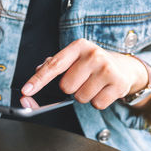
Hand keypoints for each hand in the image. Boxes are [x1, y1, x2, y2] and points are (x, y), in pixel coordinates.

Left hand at [21, 39, 150, 109]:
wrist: (124, 67)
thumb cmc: (93, 63)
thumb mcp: (74, 57)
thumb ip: (54, 63)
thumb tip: (37, 71)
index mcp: (79, 46)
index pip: (54, 65)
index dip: (38, 80)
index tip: (26, 90)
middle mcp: (93, 54)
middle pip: (66, 86)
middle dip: (71, 88)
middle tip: (82, 79)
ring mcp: (107, 69)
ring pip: (80, 97)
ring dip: (84, 95)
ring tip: (94, 84)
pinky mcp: (119, 84)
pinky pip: (96, 104)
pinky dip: (97, 101)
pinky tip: (103, 90)